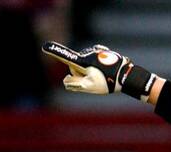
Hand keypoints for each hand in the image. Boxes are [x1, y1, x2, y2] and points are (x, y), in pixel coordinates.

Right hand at [42, 41, 158, 100]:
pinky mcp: (103, 52)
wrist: (126, 76)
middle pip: (76, 66)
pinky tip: (106, 71)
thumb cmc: (108, 82)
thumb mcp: (89, 86)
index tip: (44, 46)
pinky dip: (97, 66)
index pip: (66, 57)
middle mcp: (87, 54)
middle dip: (81, 74)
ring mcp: (95, 52)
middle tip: (94, 81)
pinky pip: (94, 60)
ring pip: (86, 63)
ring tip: (103, 77)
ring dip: (91, 71)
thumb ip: (74, 84)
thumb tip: (65, 81)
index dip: (54, 52)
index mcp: (83, 62)